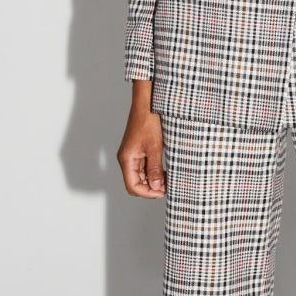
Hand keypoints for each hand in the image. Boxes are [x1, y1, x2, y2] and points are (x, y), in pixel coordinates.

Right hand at [117, 81, 165, 197]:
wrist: (148, 102)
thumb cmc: (149, 120)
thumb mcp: (155, 147)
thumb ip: (154, 169)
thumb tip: (155, 187)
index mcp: (127, 159)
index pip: (133, 186)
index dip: (147, 193)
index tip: (162, 192)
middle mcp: (127, 158)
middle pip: (136, 183)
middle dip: (151, 188)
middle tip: (168, 186)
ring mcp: (133, 154)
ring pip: (141, 176)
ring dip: (153, 180)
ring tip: (168, 178)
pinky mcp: (139, 150)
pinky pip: (144, 166)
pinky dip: (154, 171)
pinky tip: (165, 170)